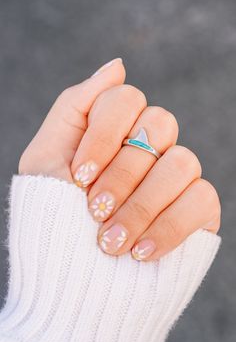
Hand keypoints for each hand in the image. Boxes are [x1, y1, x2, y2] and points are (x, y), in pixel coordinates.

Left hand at [19, 59, 220, 260]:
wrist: (69, 276)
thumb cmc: (53, 216)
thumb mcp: (46, 157)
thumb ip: (75, 105)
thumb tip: (118, 65)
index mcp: (115, 130)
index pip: (125, 99)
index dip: (103, 135)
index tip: (79, 176)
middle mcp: (150, 147)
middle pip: (159, 125)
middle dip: (122, 172)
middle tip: (94, 210)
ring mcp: (176, 176)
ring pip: (183, 161)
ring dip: (140, 205)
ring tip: (110, 242)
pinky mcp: (197, 208)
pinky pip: (202, 198)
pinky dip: (168, 227)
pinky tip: (140, 252)